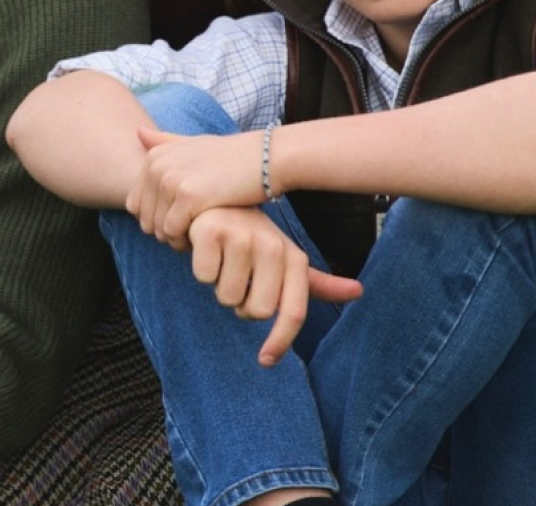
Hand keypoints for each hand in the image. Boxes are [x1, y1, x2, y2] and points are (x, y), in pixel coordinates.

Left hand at [127, 126, 264, 244]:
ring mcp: (170, 179)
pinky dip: (186, 241)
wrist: (266, 158)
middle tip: (193, 231)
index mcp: (154, 156)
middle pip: (144, 220)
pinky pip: (173, 232)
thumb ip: (165, 142)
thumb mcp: (194, 143)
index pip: (135, 205)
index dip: (157, 220)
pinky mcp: (187, 196)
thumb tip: (138, 132)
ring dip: (176, 239)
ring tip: (199, 233)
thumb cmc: (231, 156)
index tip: (182, 222)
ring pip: (157, 229)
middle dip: (165, 232)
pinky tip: (205, 234)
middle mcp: (156, 165)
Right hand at [187, 207, 361, 366]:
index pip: (293, 312)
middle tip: (238, 279)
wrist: (218, 200)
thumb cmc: (253, 237)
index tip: (266, 360)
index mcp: (293, 257)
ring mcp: (241, 236)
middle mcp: (271, 245)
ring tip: (223, 261)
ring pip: (226, 296)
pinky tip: (206, 249)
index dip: (280, 341)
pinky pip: (203, 276)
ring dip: (219, 285)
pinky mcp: (211, 231)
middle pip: (255, 311)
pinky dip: (201, 268)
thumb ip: (318, 282)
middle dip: (241, 304)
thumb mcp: (286, 257)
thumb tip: (358, 291)